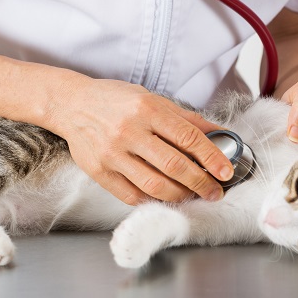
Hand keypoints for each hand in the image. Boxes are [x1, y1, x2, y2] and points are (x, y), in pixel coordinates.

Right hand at [51, 78, 233, 204]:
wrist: (70, 104)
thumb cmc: (113, 100)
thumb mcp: (150, 98)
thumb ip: (184, 118)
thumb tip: (217, 134)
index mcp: (146, 109)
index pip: (188, 137)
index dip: (212, 157)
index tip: (226, 171)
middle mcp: (129, 131)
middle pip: (174, 165)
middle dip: (201, 183)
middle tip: (215, 191)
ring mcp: (112, 154)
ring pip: (154, 186)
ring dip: (180, 196)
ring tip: (192, 195)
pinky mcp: (98, 172)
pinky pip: (131, 195)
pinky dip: (152, 200)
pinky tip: (164, 196)